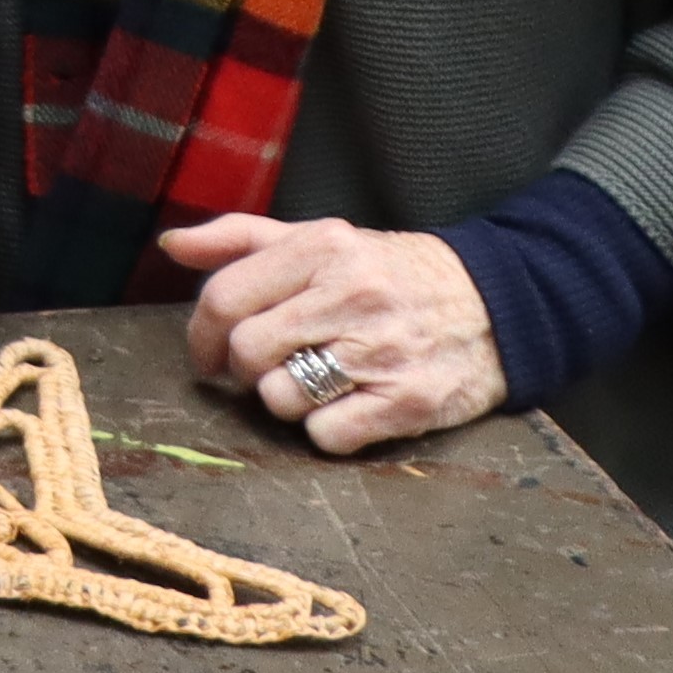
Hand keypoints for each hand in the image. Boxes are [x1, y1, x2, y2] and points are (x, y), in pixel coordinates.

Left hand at [167, 211, 505, 450]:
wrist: (499, 304)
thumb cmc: (391, 273)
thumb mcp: (320, 238)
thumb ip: (241, 239)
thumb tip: (172, 244)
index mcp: (322, 248)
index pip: (224, 298)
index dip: (201, 334)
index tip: (207, 354)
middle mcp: (351, 296)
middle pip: (247, 352)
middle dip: (246, 368)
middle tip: (269, 367)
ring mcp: (382, 352)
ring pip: (280, 397)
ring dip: (286, 399)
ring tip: (317, 382)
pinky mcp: (410, 402)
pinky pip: (326, 435)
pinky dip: (326, 430)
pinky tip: (349, 405)